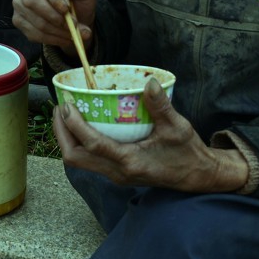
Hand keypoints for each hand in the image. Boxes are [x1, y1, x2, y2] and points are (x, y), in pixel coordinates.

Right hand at [12, 0, 95, 56]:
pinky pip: (33, 32)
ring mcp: (18, 3)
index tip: (66, 7)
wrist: (76, 21)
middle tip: (72, 24)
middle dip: (54, 16)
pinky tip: (64, 37)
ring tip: (74, 33)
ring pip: (34, 20)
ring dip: (57, 30)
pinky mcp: (18, 20)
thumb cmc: (79, 0)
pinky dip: (52, 38)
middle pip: (31, 0)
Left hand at [52, 78, 248, 192]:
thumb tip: (149, 82)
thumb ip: (162, 106)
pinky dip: (78, 143)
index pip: (93, 145)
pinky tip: (80, 125)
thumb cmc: (188, 152)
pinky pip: (88, 160)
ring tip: (64, 113)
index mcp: (131, 162)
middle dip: (61, 133)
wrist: (198, 176)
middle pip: (75, 157)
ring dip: (66, 138)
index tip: (66, 105)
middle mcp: (118, 172)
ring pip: (78, 161)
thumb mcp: (178, 127)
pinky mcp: (116, 173)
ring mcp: (115, 175)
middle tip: (60, 107)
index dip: (75, 125)